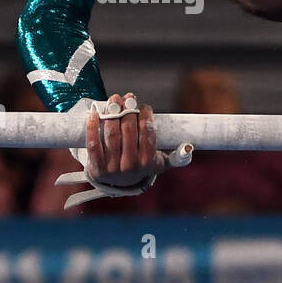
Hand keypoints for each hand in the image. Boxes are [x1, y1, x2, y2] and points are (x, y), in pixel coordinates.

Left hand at [55, 93, 192, 208]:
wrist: (118, 184)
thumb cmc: (142, 167)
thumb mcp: (162, 164)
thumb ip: (177, 157)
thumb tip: (189, 147)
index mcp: (148, 162)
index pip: (148, 132)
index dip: (145, 115)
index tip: (143, 106)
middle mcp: (130, 166)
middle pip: (128, 130)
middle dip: (128, 109)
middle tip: (127, 98)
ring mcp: (112, 167)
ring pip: (112, 134)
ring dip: (112, 112)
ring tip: (114, 100)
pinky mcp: (96, 167)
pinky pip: (93, 144)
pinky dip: (92, 127)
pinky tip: (94, 113)